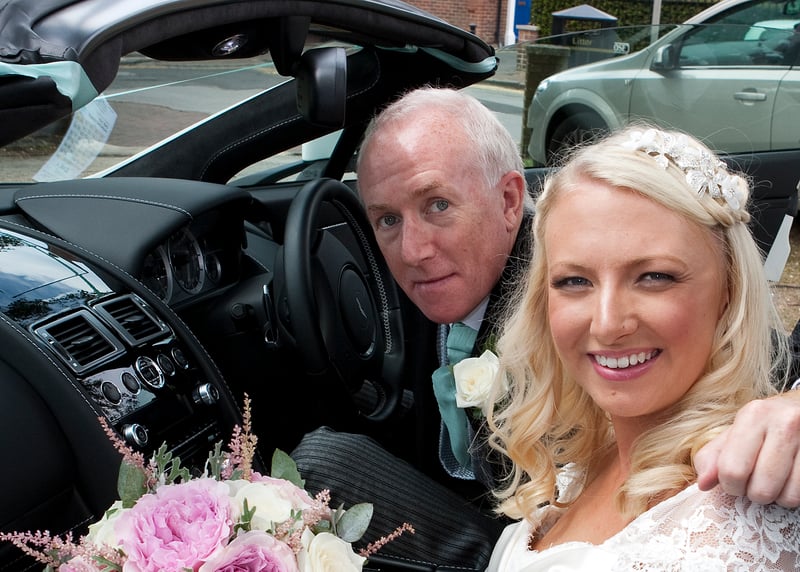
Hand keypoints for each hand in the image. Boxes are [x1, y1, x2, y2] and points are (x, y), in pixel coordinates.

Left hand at [695, 391, 799, 506]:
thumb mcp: (735, 431)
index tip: (735, 481)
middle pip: (761, 488)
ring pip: (788, 496)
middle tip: (756, 481)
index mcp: (755, 415)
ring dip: (778, 497)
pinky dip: (795, 495)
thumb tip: (703, 483)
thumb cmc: (765, 424)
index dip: (730, 485)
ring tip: (775, 480)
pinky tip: (790, 480)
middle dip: (754, 493)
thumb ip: (713, 456)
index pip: (733, 470)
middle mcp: (785, 423)